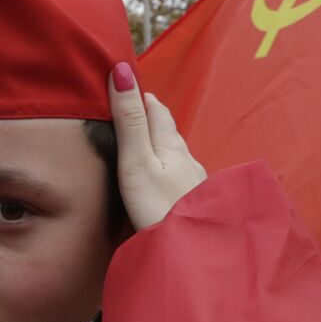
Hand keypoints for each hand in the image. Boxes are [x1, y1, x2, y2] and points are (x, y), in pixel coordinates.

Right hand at [108, 63, 206, 230]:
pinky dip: (169, 169)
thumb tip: (123, 71)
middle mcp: (187, 158)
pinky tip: (166, 181)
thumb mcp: (137, 161)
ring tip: (146, 143)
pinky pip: (181, 177)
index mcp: (171, 145)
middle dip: (152, 117)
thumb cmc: (159, 207)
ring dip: (162, 144)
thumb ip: (130, 120)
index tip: (126, 86)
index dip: (141, 96)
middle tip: (135, 108)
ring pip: (177, 154)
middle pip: (168, 131)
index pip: (156, 110)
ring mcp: (195, 182)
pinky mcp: (197, 203)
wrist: (193, 250)